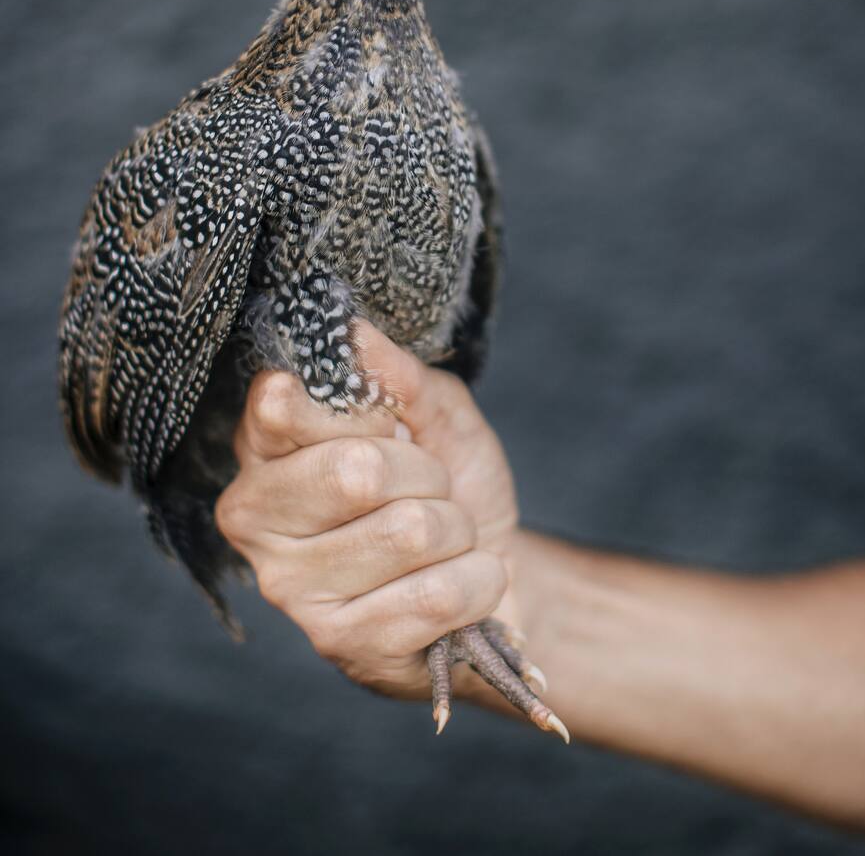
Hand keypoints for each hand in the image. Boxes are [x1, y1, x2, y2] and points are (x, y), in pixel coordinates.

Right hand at [215, 322, 519, 701]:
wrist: (495, 573)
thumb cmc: (451, 486)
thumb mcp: (437, 414)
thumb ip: (397, 373)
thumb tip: (355, 334)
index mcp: (264, 447)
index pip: (282, 405)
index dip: (366, 410)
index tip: (389, 427)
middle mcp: (254, 517)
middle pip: (357, 469)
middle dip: (426, 474)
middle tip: (430, 490)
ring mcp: (292, 590)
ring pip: (408, 532)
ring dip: (456, 530)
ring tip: (445, 540)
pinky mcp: (341, 647)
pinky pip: (436, 595)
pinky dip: (476, 580)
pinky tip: (464, 583)